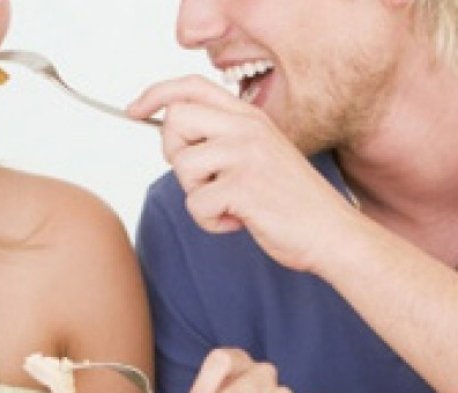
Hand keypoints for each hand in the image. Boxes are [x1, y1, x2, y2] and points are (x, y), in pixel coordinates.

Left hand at [128, 76, 359, 272]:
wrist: (331, 233)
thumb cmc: (290, 200)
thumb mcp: (258, 154)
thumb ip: (223, 138)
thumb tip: (174, 137)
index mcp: (250, 117)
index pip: (191, 86)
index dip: (156, 94)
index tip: (135, 110)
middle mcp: (248, 127)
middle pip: (175, 120)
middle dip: (176, 154)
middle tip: (204, 178)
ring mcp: (246, 154)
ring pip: (182, 165)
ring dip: (197, 194)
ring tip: (228, 202)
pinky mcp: (244, 186)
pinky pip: (196, 204)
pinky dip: (210, 222)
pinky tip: (237, 221)